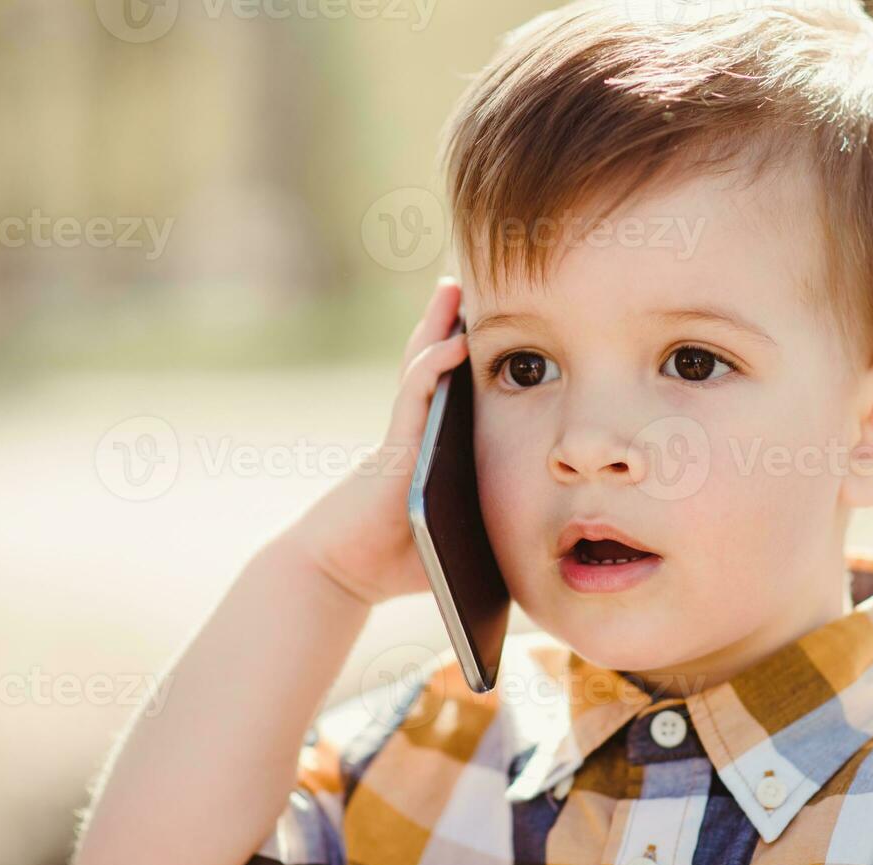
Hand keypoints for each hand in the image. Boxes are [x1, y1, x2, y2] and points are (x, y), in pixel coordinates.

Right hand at [285, 277, 468, 606]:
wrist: (338, 574)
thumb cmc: (390, 564)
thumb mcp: (453, 541)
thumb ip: (483, 533)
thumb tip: (534, 549)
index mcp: (424, 450)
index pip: (445, 392)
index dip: (457, 355)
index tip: (485, 321)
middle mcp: (410, 435)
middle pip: (430, 368)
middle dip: (446, 324)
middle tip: (464, 284)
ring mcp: (399, 437)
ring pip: (419, 370)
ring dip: (436, 326)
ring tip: (453, 288)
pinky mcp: (391, 449)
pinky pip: (413, 398)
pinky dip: (432, 367)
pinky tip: (453, 343)